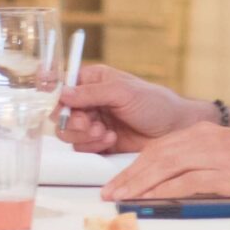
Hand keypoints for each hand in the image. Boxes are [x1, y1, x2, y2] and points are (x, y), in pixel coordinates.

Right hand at [54, 63, 210, 154]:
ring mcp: (93, 123)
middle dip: (72, 121)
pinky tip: (111, 140)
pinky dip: (93, 146)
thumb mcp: (123, 92)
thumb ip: (92, 93)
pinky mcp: (99, 143)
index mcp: (93, 81)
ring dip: (84, 135)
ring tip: (105, 133)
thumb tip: (63, 93)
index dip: (56, 96)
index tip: (60, 106)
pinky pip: (81, 148)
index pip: (62, 87)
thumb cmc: (154, 103)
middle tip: (90, 124)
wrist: (174, 130)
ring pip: (68, 132)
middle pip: (60, 113)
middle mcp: (89, 102)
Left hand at [100, 123, 229, 203]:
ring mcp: (213, 156)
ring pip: (165, 168)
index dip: (134, 165)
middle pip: (155, 156)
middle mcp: (203, 139)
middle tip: (108, 193)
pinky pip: (186, 183)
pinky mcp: (224, 175)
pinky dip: (164, 192)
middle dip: (128, 176)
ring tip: (120, 199)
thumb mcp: (228, 152)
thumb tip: (175, 181)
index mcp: (202, 133)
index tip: (117, 181)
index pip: (158, 148)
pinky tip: (149, 202)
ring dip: (139, 184)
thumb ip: (202, 161)